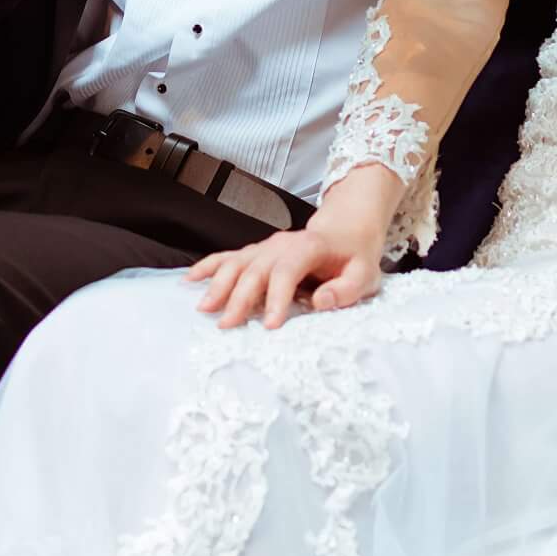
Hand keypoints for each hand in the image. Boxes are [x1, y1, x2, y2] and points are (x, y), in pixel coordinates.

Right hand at [186, 216, 384, 329]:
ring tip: (205, 308)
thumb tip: (321, 301)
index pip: (287, 271)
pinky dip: (208, 266)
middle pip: (255, 269)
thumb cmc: (354, 257)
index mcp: (309, 247)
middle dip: (239, 297)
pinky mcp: (256, 252)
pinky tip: (190, 279)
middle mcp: (282, 244)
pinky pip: (229, 256)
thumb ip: (346, 289)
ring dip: (218, 284)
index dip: (277, 297)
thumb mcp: (365, 275)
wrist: (345, 230)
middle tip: (227, 325)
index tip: (269, 325)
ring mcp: (266, 246)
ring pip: (237, 262)